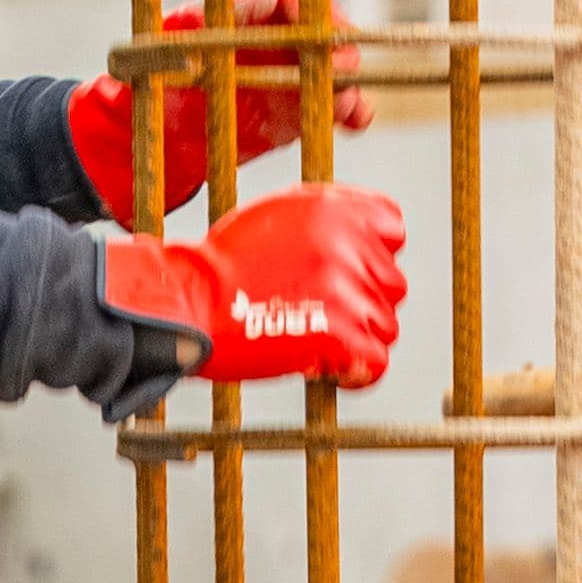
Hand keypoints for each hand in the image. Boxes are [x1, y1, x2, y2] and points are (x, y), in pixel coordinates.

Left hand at [67, 0, 373, 223]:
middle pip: (320, 31)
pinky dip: (348, 111)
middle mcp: (273, 39)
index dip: (310, 3)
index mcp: (245, 12)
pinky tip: (357, 120)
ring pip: (331, 70)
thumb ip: (204, 20)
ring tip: (353, 103)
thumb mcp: (172, 44)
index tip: (319, 23)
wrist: (153, 136)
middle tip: (343, 66)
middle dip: (337, 46)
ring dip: (347, 84)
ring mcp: (288, 75)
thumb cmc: (155, 78)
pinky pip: (328, 107)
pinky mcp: (295, 112)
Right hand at [105, 183, 407, 390]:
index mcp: (336, 210)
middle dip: (362, 300)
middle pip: (390, 283)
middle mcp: (349, 246)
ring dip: (358, 337)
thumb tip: (361, 240)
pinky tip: (329, 369)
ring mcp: (348, 293)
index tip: (349, 274)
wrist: (190, 302)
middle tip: (321, 313)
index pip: (392, 231)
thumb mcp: (277, 214)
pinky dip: (357, 372)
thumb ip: (325, 219)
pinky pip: (376, 362)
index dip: (373, 255)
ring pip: (385, 325)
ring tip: (316, 339)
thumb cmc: (221, 264)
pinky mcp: (340, 337)